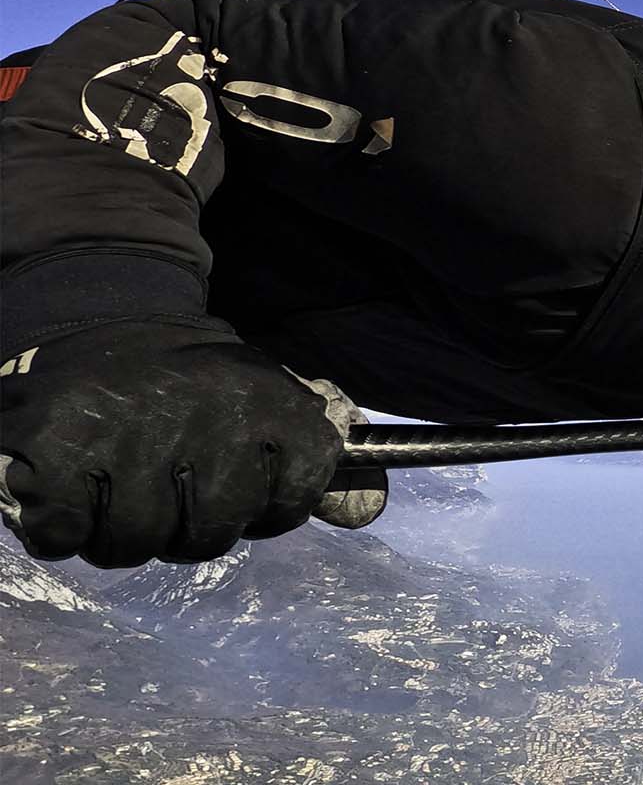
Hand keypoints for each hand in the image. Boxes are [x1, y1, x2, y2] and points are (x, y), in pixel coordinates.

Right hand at [0, 321, 350, 566]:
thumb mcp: (266, 397)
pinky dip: (64, 525)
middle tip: (166, 481)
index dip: (266, 506)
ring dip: (123, 528)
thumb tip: (368, 508)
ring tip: (118, 479)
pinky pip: (67, 535)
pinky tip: (74, 484)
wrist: (97, 317)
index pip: (291, 499)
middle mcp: (206, 422)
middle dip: (186, 523)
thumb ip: (309, 459)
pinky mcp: (54, 459)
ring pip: (136, 544)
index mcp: (267, 406)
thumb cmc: (193, 379)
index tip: (240, 486)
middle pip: (209, 535)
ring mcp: (128, 442)